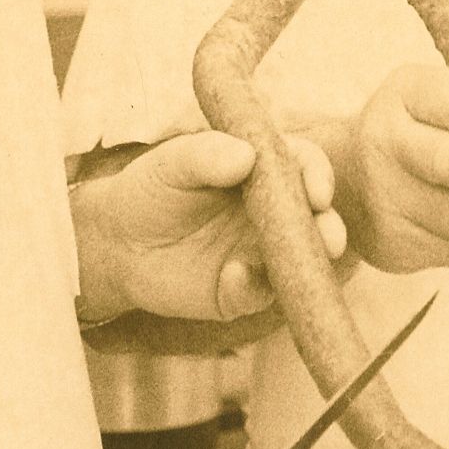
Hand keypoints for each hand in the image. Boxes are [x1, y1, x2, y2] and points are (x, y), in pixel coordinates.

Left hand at [73, 131, 344, 321]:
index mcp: (266, 172)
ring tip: (300, 262)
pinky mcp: (240, 291)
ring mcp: (261, 254)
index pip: (305, 167)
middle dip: (329, 227)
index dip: (318, 175)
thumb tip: (246, 155)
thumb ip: (206, 154)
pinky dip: (250, 287)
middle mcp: (274, 213)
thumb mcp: (172, 163)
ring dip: (306, 263)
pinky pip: (256, 294)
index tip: (317, 191)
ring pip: (298, 261)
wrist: (118, 242)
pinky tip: (233, 276)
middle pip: (315, 219)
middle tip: (330, 237)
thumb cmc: (152, 188)